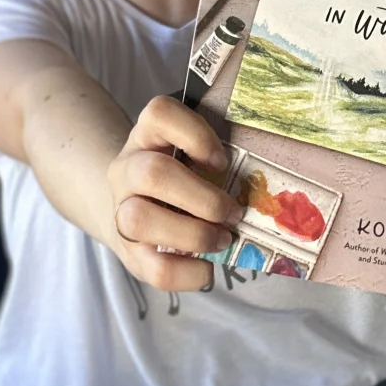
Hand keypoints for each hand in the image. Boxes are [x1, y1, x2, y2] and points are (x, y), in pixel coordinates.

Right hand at [106, 96, 242, 292]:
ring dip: (193, 234)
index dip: (194, 134)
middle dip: (203, 198)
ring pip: (140, 220)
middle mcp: (126, 170)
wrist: (131, 209)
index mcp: (147, 137)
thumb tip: (265, 185)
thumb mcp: (189, 157)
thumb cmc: (177, 180)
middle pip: (152, 173)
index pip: (159, 113)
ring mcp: (120, 211)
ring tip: (222, 239)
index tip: (222, 161)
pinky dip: (189, 272)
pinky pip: (153, 268)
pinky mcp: (128, 253)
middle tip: (234, 213)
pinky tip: (207, 266)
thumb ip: (216, 159)